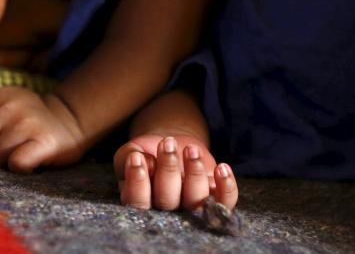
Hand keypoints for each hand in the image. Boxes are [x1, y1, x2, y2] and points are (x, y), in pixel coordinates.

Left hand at [0, 87, 85, 172]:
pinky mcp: (45, 142)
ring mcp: (28, 123)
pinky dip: (20, 167)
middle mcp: (11, 106)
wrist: (69, 122)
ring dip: (5, 161)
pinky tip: (29, 161)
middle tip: (7, 146)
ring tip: (19, 151)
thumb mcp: (1, 105)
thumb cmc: (26, 120)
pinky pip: (17, 163)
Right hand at [113, 134, 237, 210]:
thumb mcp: (132, 151)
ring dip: (194, 172)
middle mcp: (167, 212)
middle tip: (167, 142)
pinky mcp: (215, 201)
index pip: (137, 203)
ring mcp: (192, 208)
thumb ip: (127, 159)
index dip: (138, 183)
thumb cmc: (147, 152)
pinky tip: (222, 167)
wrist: (172, 145)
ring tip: (190, 149)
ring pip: (196, 201)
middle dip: (168, 170)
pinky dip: (226, 187)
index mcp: (141, 203)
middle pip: (167, 202)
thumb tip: (143, 162)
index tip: (137, 157)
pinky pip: (225, 202)